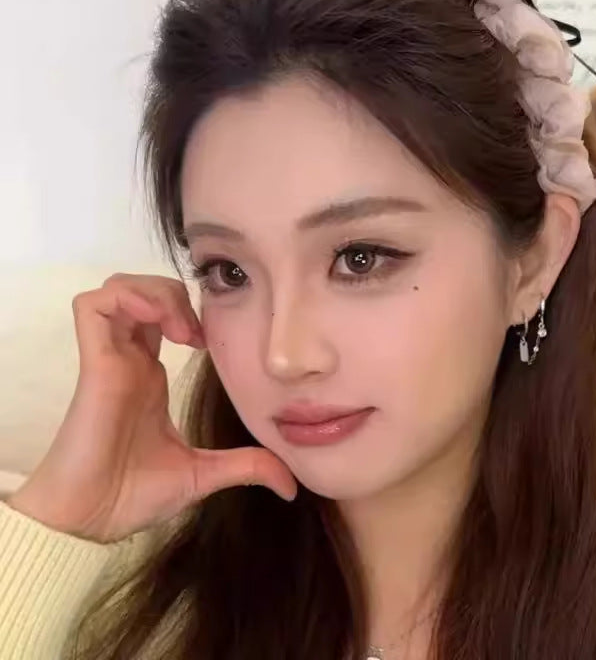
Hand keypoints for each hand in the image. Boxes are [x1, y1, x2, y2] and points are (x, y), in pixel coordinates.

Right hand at [7, 273, 295, 542]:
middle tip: (198, 331)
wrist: (91, 522)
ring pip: (119, 288)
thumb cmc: (132, 496)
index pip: (163, 317)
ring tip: (181, 328)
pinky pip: (93, 306)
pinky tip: (159, 325)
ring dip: (155, 293)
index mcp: (149, 376)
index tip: (213, 341)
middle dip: (175, 294)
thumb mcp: (203, 474)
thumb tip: (289, 485)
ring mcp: (110, 358)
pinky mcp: (94, 363)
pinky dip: (126, 299)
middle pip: (143, 292)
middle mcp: (129, 359)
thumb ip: (246, 467)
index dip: (191, 312)